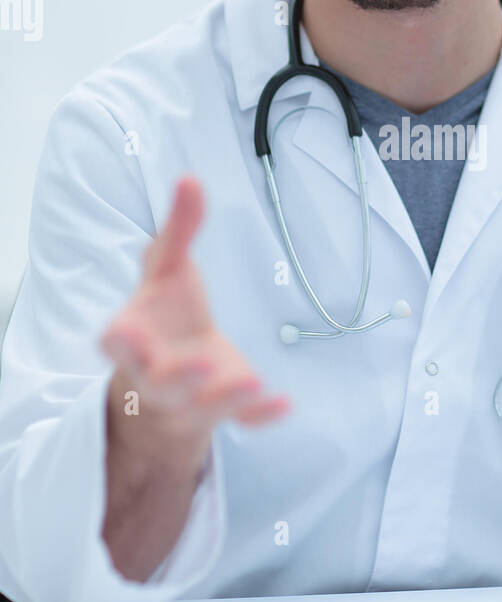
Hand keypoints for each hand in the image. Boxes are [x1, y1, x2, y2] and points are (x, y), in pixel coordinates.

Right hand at [100, 176, 289, 457]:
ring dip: (224, 397)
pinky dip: (261, 417)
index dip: (119, 342)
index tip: (125, 331)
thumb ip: (178, 230)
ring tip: (250, 380)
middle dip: (176, 377)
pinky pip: (242, 422)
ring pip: (202, 407)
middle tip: (196, 363)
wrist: (178, 367)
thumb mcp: (166, 268)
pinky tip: (284, 403)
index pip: (116, 346)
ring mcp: (190, 399)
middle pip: (159, 385)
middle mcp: (155, 375)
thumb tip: (189, 178)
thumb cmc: (164, 313)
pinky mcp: (223, 413)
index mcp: (133, 339)